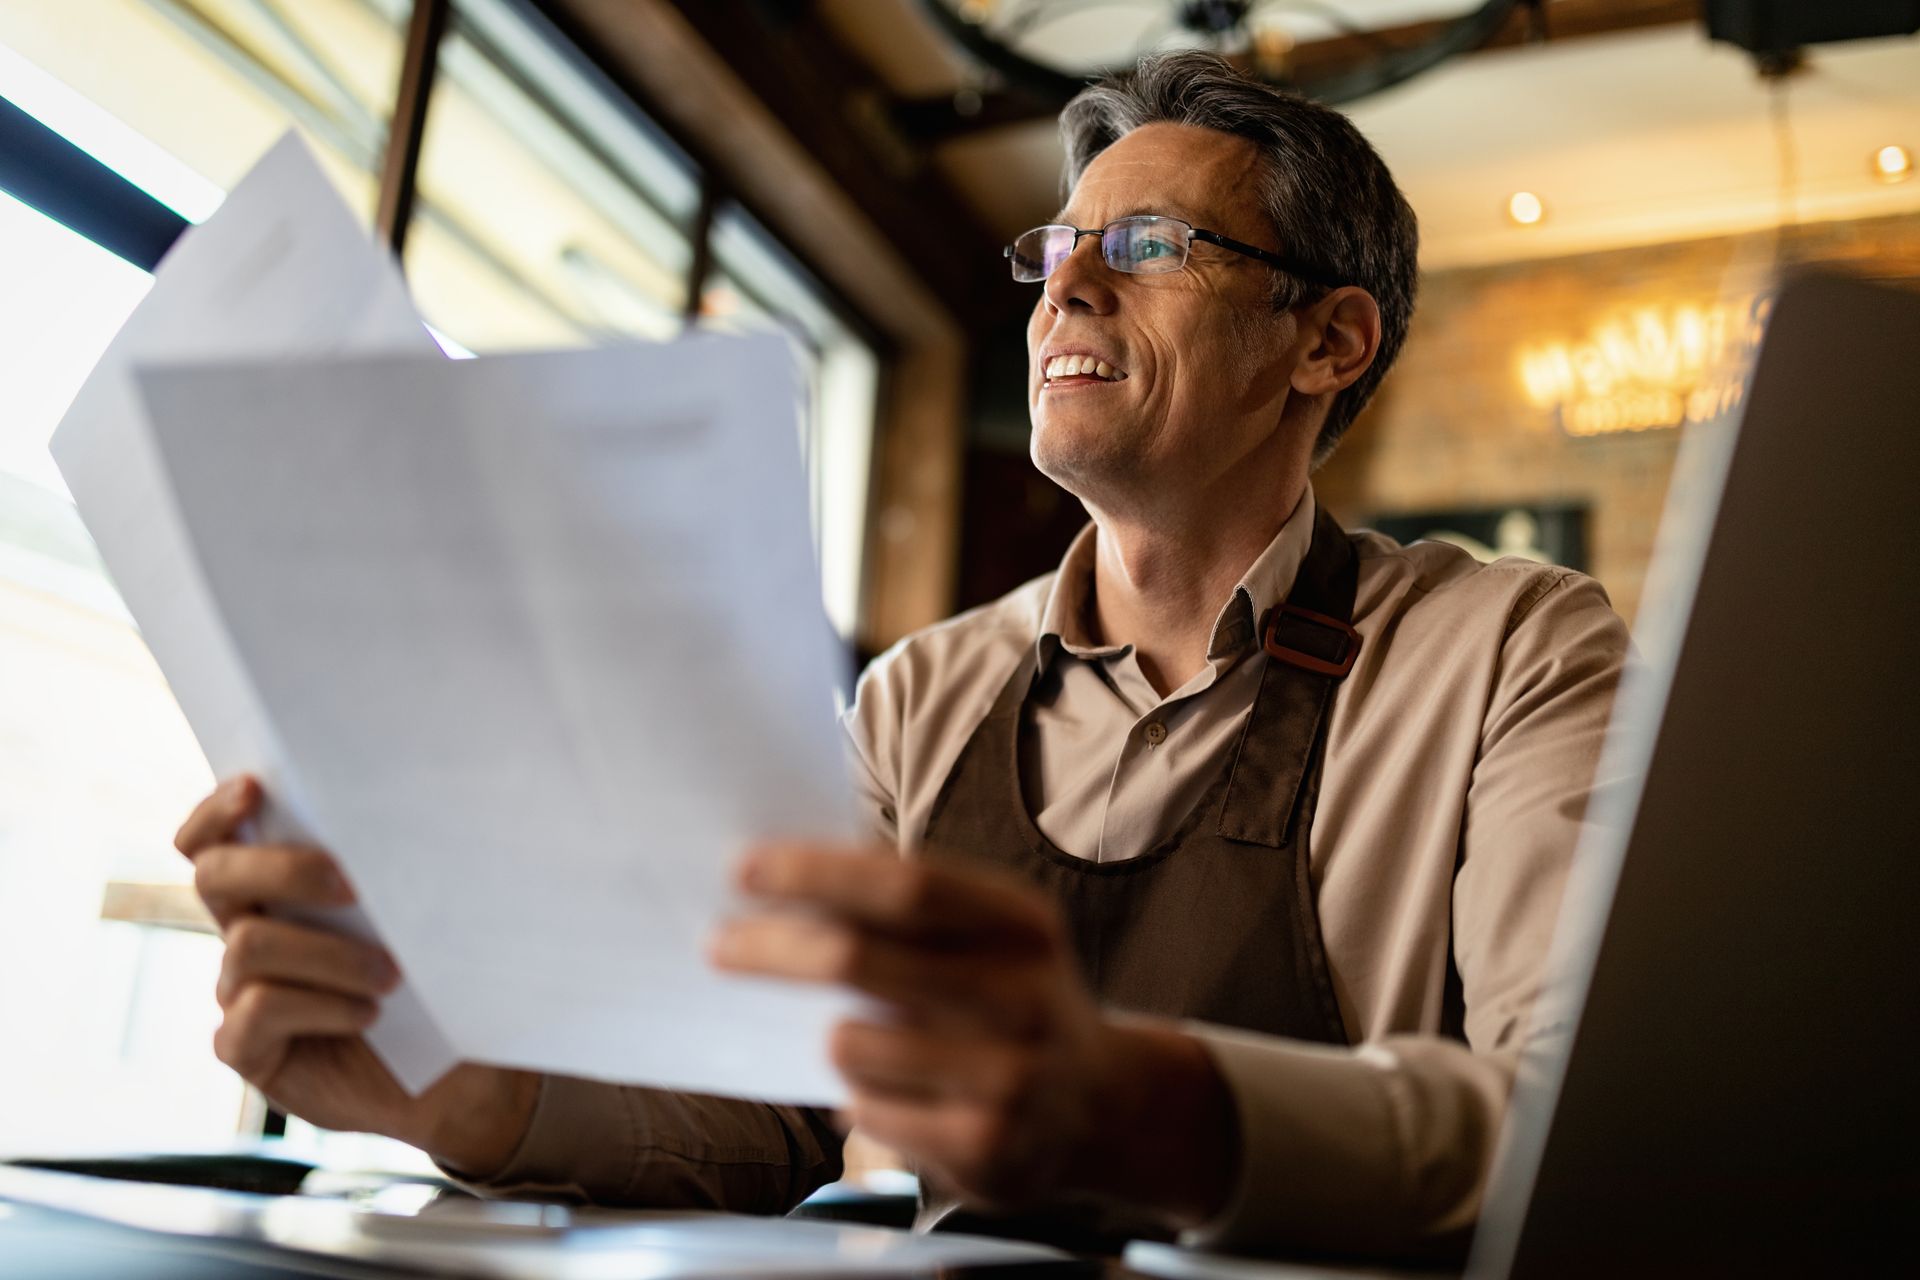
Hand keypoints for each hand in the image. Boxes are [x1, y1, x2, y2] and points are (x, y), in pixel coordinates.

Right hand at [176, 776, 538, 1175]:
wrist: (455, 1072)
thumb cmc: (439, 981)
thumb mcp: (418, 917)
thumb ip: (391, 872)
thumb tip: (406, 814)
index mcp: (277, 891)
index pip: (213, 839)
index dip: (216, 811)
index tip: (255, 788)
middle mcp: (247, 933)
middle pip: (217, 876)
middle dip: (283, 869)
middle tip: (353, 886)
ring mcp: (239, 993)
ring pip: (247, 946)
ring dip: (328, 954)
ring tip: (391, 976)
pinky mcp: (246, 1049)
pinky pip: (255, 1013)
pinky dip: (319, 1007)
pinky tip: (368, 1015)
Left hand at [710, 844, 1237, 1226]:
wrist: (1102, 1106)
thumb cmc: (1009, 1000)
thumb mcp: (990, 938)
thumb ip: (909, 910)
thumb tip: (784, 879)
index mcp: (1022, 924)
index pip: (907, 885)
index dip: (819, 873)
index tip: (744, 868)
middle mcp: (1023, 995)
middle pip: (861, 959)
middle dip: (774, 948)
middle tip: (718, 944)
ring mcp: (1009, 1077)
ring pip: (851, 1044)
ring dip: (828, 1036)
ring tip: (848, 1035)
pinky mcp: (985, 1146)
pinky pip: (868, 1111)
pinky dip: (857, 1097)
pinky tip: (889, 1092)